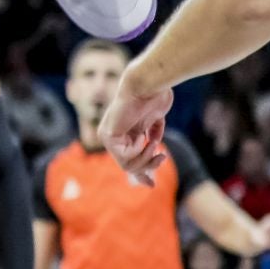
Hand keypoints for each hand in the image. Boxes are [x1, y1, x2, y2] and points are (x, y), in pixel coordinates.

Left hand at [100, 69, 173, 184]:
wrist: (148, 83)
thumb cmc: (154, 96)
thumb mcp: (155, 123)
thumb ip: (152, 139)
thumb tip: (156, 157)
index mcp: (125, 131)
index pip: (129, 160)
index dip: (142, 173)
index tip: (152, 184)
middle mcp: (114, 135)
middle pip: (129, 166)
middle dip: (147, 167)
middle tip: (162, 157)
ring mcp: (108, 136)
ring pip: (128, 166)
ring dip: (146, 160)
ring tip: (156, 148)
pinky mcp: (107, 136)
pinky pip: (125, 159)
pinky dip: (139, 154)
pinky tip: (145, 141)